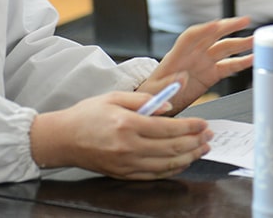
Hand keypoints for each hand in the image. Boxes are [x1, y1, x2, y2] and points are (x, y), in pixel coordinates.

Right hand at [30, 90, 213, 179]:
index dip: (190, 127)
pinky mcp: (123, 174)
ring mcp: (126, 164)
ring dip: (189, 157)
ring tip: (202, 149)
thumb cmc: (87, 115)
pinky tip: (183, 161)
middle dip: (195, 142)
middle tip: (209, 136)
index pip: (168, 128)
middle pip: (171, 147)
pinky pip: (155, 175)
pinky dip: (173, 169)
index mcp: (127, 124)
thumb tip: (169, 106)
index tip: (204, 123)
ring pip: (166, 164)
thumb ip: (145, 100)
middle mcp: (128, 147)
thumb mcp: (114, 97)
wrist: (62, 139)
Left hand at [142, 16, 254, 109]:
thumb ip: (169, 84)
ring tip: (255, 39)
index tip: (217, 24)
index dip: (204, 30)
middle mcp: (192, 56)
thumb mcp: (156, 91)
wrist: (155, 104)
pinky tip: (252, 59)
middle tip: (244, 21)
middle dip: (228, 27)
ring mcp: (202, 64)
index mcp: (176, 57)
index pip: (191, 37)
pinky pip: (228, 66)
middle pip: (212, 36)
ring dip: (240, 43)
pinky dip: (240, 62)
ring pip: (224, 49)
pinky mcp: (210, 75)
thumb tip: (182, 77)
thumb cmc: (152, 95)